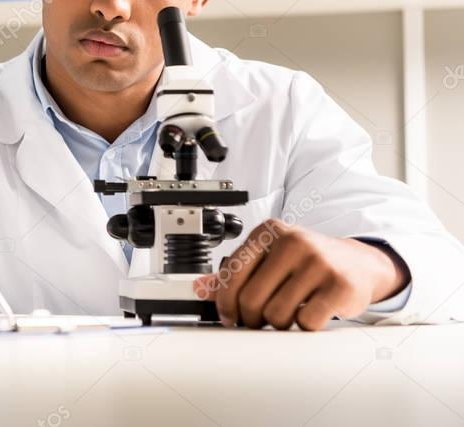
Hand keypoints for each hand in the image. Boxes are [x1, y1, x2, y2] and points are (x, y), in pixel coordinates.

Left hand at [193, 219, 408, 330]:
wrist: (358, 263)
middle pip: (251, 299)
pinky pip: (306, 322)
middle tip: (261, 319)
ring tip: (288, 312)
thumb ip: (238, 272)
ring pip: (277, 314)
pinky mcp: (340, 285)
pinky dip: (304, 326)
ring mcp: (318, 262)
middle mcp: (292, 242)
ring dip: (279, 324)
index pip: (231, 272)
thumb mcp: (271, 258)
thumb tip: (200, 289)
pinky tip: (310, 313)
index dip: (225, 302)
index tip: (228, 316)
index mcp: (268, 232)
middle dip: (252, 318)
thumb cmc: (307, 262)